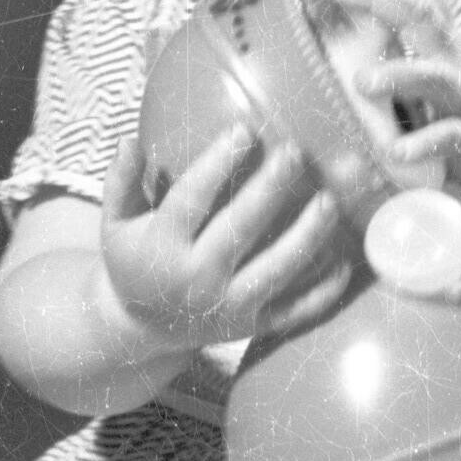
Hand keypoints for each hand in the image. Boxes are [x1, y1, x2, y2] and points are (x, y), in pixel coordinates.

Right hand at [97, 125, 352, 349]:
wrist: (143, 330)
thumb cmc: (134, 262)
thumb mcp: (114, 224)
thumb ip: (120, 182)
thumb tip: (129, 139)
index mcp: (162, 248)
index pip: (192, 200)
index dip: (218, 164)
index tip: (245, 130)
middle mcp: (196, 279)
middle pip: (240, 228)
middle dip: (270, 188)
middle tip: (294, 152)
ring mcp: (229, 307)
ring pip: (277, 269)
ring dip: (308, 234)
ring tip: (329, 199)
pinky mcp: (252, 327)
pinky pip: (295, 310)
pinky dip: (323, 291)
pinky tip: (345, 261)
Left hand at [325, 0, 460, 206]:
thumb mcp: (445, 71)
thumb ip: (410, 55)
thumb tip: (348, 43)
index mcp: (446, 45)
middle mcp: (459, 63)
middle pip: (426, 20)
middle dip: (383, 2)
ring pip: (439, 78)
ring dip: (400, 75)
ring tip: (362, 81)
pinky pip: (453, 137)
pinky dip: (425, 142)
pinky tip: (397, 151)